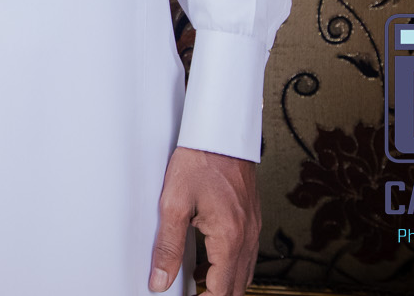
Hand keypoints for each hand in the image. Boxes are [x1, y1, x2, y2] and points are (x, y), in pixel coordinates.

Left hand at [148, 145, 257, 294]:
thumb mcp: (173, 204)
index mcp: (229, 238)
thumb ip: (167, 246)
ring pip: (243, 273)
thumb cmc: (199, 161)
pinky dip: (228, 267)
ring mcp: (253, 229)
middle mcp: (247, 238)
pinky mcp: (251, 221)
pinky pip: (245, 255)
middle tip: (193, 294)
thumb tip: (159, 280)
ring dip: (223, 284)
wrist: (220, 134)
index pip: (222, 291)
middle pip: (237, 287)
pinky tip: (207, 263)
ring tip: (196, 285)